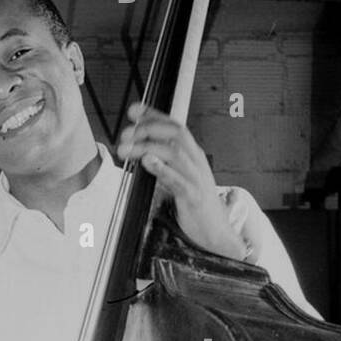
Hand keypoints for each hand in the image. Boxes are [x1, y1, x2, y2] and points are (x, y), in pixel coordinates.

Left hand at [116, 102, 245, 259]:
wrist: (216, 231)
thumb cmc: (194, 204)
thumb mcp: (179, 178)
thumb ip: (164, 164)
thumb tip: (142, 153)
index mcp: (193, 155)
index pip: (174, 126)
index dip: (154, 115)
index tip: (134, 110)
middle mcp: (196, 161)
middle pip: (175, 133)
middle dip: (148, 128)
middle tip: (125, 133)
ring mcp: (196, 178)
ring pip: (174, 153)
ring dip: (147, 147)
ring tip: (126, 148)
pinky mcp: (193, 197)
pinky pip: (178, 180)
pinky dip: (162, 169)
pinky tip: (147, 162)